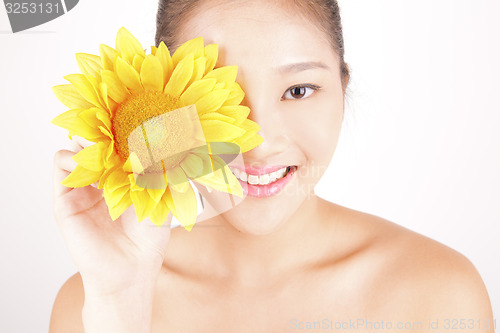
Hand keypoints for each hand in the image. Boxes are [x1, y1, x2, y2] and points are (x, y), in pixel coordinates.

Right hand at [52, 136, 171, 298]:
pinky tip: (96, 166)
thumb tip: (163, 139)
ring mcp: (82, 189)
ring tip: (108, 151)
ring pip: (75, 149)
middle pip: (92, 144)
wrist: (131, 269)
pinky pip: (61, 165)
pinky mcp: (65, 200)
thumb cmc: (148, 239)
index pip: (115, 147)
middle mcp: (100, 182)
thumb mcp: (160, 197)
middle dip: (103, 133)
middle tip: (117, 129)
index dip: (121, 133)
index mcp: (122, 180)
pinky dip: (75, 157)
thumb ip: (158, 169)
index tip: (133, 121)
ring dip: (89, 143)